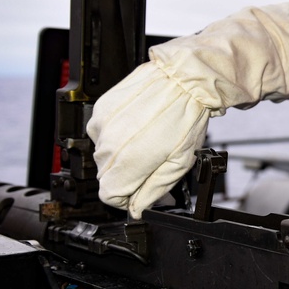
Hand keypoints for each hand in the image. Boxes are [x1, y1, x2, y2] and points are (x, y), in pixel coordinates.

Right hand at [87, 62, 212, 217]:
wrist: (184, 79)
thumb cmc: (187, 117)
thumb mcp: (178, 164)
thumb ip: (153, 191)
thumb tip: (138, 208)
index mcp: (126, 162)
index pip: (110, 196)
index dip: (128, 198)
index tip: (140, 191)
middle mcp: (108, 144)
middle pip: (107, 176)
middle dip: (128, 175)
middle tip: (152, 162)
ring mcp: (102, 124)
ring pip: (104, 154)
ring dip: (122, 154)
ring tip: (148, 139)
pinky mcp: (101, 108)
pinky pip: (102, 132)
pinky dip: (117, 134)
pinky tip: (139, 125)